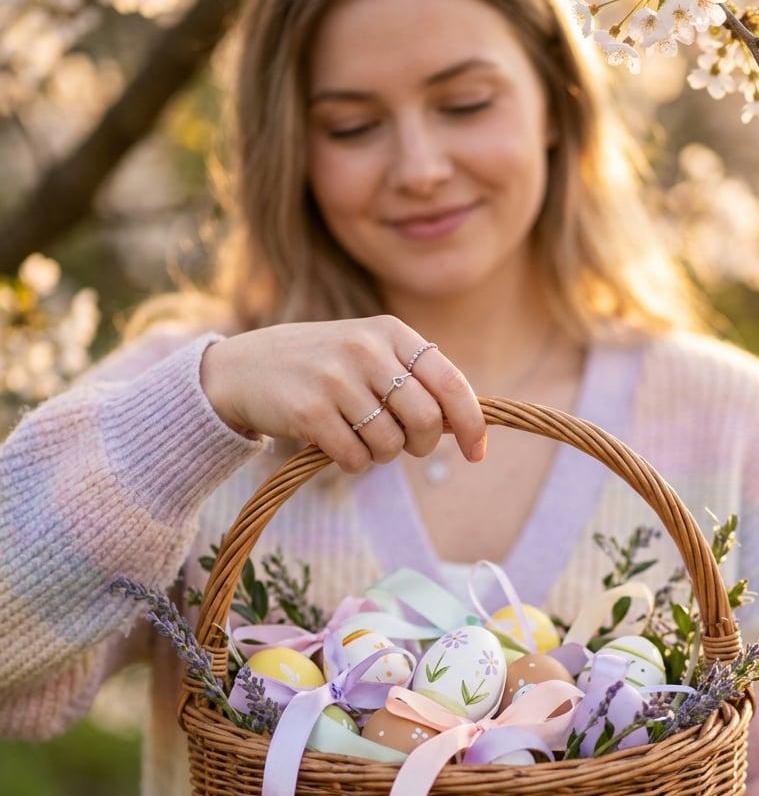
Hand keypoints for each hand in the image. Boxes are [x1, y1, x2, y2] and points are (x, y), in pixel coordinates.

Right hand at [200, 316, 485, 473]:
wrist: (244, 369)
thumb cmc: (322, 366)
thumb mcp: (369, 352)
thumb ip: (415, 378)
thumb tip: (465, 425)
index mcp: (390, 332)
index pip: (450, 382)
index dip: (471, 423)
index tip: (477, 452)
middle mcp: (366, 350)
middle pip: (426, 419)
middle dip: (422, 444)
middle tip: (405, 445)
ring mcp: (336, 379)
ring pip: (391, 444)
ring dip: (382, 455)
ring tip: (362, 439)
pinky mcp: (309, 411)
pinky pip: (356, 459)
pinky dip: (354, 463)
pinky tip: (337, 446)